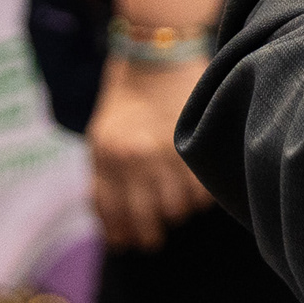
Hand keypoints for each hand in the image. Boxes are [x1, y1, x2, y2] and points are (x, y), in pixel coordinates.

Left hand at [88, 56, 213, 250]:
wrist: (156, 59)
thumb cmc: (125, 104)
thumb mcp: (99, 141)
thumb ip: (102, 183)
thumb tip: (113, 229)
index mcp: (110, 158)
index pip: (116, 216)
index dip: (124, 236)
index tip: (131, 243)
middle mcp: (139, 157)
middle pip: (151, 218)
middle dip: (153, 235)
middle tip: (155, 237)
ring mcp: (172, 150)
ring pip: (181, 207)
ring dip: (178, 213)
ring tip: (175, 206)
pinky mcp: (200, 142)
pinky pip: (204, 188)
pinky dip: (200, 196)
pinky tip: (194, 189)